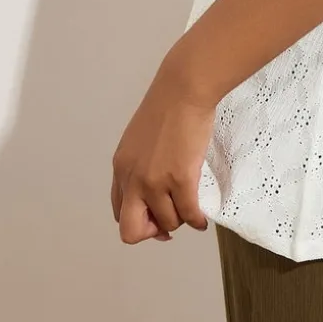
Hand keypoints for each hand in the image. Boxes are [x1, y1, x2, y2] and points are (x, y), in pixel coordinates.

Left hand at [111, 55, 215, 243]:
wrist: (184, 89)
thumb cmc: (168, 107)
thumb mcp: (139, 139)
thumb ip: (140, 165)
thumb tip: (155, 190)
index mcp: (121, 169)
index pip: (119, 212)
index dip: (139, 220)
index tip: (157, 217)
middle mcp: (133, 179)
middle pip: (132, 231)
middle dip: (152, 232)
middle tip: (170, 221)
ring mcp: (155, 181)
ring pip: (166, 223)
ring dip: (180, 220)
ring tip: (192, 208)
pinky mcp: (180, 178)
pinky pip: (188, 214)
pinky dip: (197, 222)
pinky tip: (203, 219)